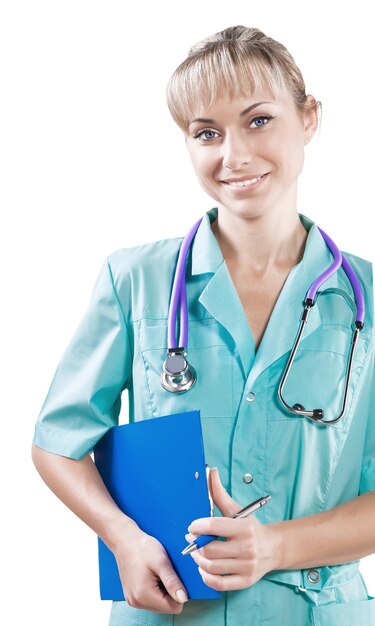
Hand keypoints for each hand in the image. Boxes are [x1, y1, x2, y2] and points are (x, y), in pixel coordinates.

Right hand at [113, 524, 187, 613]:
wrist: (125, 541)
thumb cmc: (142, 548)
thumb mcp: (161, 562)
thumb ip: (172, 582)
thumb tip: (183, 598)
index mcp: (144, 595)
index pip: (173, 607)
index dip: (179, 593)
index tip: (174, 577)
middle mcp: (137, 602)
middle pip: (166, 607)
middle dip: (170, 591)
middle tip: (164, 573)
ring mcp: (133, 600)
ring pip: (159, 604)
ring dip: (163, 591)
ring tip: (157, 573)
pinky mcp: (132, 597)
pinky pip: (150, 600)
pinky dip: (155, 590)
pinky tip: (151, 576)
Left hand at [185, 468, 279, 591]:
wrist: (273, 548)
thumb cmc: (250, 528)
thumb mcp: (237, 510)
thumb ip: (219, 493)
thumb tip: (210, 472)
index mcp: (244, 528)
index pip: (214, 526)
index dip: (197, 526)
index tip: (191, 527)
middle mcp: (247, 548)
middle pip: (210, 549)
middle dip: (195, 545)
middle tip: (190, 540)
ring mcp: (247, 566)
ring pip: (212, 567)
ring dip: (198, 560)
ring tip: (196, 553)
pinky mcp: (245, 581)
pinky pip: (219, 583)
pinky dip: (206, 577)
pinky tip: (204, 568)